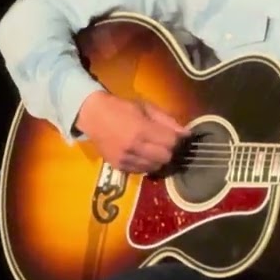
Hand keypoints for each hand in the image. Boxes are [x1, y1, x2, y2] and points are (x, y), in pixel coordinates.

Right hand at [74, 90, 188, 173]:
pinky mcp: (118, 167)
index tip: (182, 138)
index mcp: (142, 130)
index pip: (171, 143)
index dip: (179, 141)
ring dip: (160, 160)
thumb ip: (168, 121)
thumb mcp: (147, 108)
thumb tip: (186, 134)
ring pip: (154, 167)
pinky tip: (145, 155)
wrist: (93, 116)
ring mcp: (125, 159)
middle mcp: (134, 147)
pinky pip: (141, 171)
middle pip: (165, 158)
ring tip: (157, 150)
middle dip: (171, 151)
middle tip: (170, 145)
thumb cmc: (122, 108)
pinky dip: (147, 165)